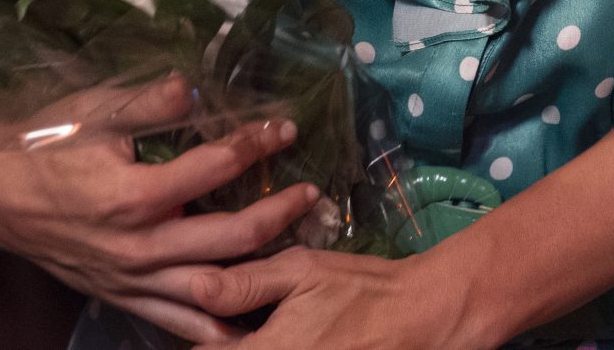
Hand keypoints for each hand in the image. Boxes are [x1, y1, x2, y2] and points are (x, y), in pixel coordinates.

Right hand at [0, 77, 318, 343]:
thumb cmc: (47, 142)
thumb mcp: (95, 111)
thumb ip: (149, 103)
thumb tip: (194, 85)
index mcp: (134, 196)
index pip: (216, 168)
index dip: (256, 144)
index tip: (286, 127)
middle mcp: (138, 246)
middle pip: (230, 237)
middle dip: (279, 214)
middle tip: (312, 193)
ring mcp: (131, 278)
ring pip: (211, 288)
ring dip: (261, 273)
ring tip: (300, 253)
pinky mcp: (122, 295)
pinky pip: (176, 322)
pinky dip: (215, 329)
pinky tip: (251, 327)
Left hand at [193, 243, 492, 349]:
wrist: (420, 318)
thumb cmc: (359, 290)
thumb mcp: (303, 271)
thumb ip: (246, 282)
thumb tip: (194, 285)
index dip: (203, 337)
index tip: (212, 321)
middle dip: (226, 344)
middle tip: (242, 323)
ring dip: (250, 346)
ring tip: (272, 329)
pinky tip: (291, 337)